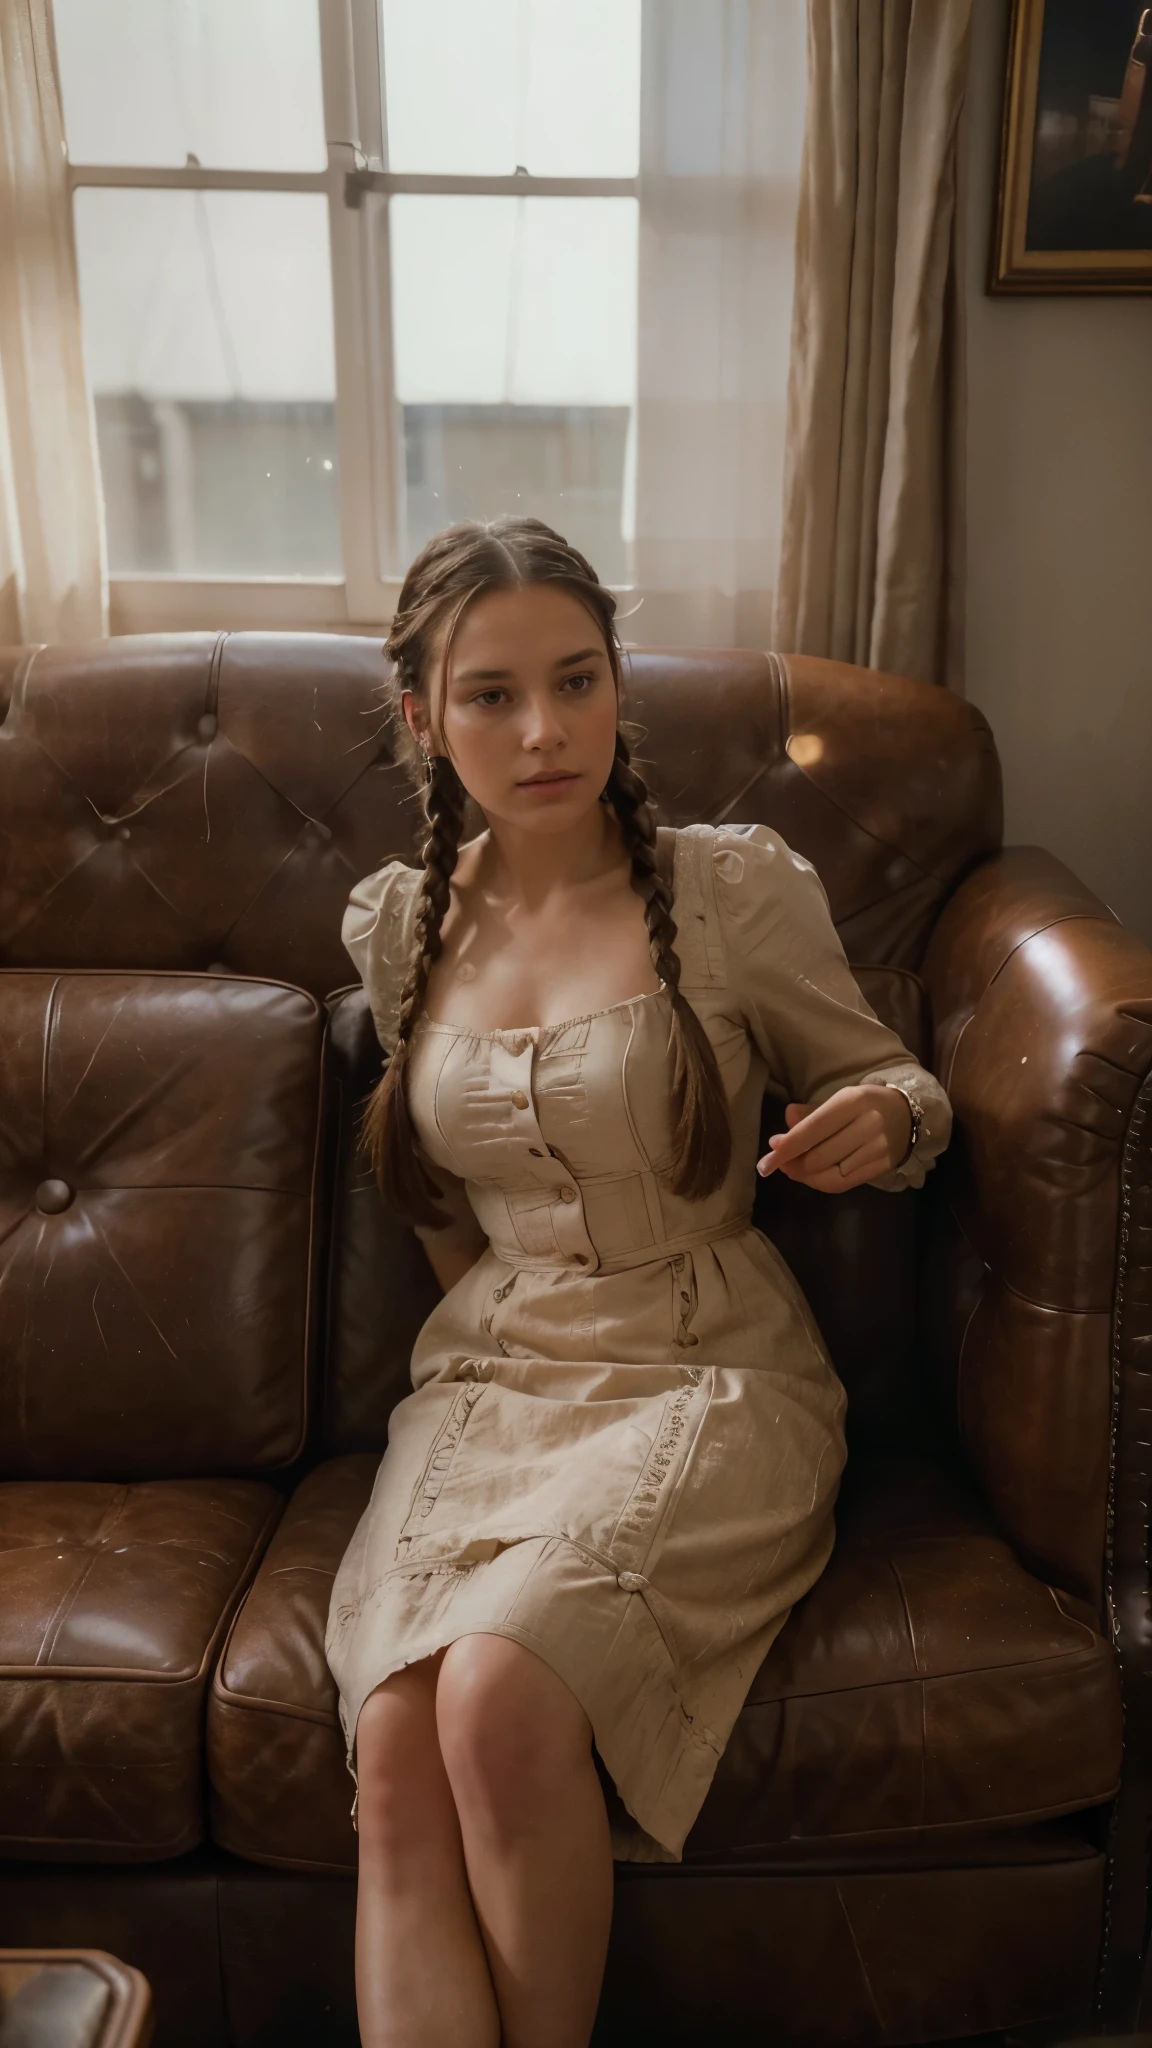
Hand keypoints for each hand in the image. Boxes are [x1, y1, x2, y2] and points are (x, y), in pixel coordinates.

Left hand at [755, 1085, 911, 1193]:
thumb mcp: (838, 1099)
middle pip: (819, 1157)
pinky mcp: (882, 1167)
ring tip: (792, 1168)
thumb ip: (810, 1114)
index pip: (812, 1130)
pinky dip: (820, 1182)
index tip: (767, 1160)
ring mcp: (877, 1149)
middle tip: (778, 1163)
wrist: (908, 1114)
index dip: (787, 1148)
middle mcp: (867, 1125)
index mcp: (852, 1101)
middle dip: (793, 1164)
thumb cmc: (864, 1103)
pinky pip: (843, 1184)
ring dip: (804, 1175)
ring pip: (829, 1174)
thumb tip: (783, 1127)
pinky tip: (810, 1176)